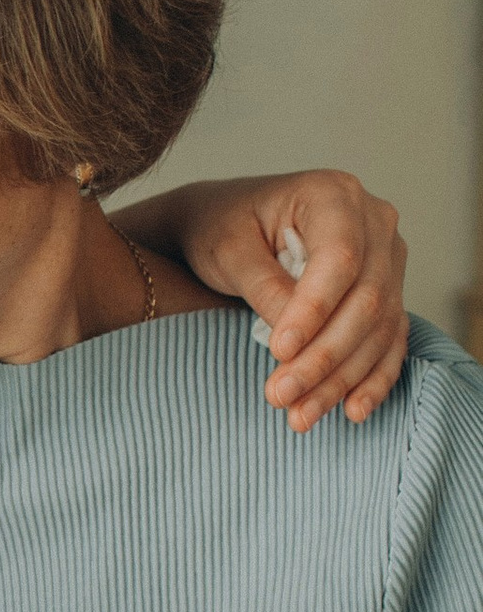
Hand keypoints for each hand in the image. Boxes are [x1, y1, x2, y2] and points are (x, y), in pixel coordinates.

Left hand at [155, 170, 408, 430]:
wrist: (228, 225)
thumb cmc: (222, 227)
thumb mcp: (228, 248)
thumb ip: (262, 285)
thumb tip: (294, 341)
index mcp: (334, 195)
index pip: (339, 257)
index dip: (315, 309)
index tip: (279, 351)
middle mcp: (374, 222)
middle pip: (366, 297)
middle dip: (324, 356)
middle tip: (280, 395)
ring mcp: (387, 258)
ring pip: (379, 326)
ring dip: (342, 378)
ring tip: (299, 416)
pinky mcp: (388, 292)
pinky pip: (390, 339)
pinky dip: (372, 378)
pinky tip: (351, 411)